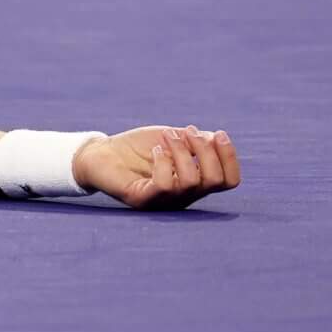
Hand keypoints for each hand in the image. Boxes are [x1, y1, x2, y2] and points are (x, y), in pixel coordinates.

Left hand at [74, 126, 240, 210]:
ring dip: (182, 151)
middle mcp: (185, 195)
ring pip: (192, 181)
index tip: (219, 134)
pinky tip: (156, 150)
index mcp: (197, 182)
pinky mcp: (143, 200)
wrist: (102, 153)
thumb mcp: (173, 139)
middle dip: (207, 151)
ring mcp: (165, 200)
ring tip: (167, 136)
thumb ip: (196, 141)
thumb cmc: (139, 147)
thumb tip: (215, 139)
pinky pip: (165, 185)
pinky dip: (164, 162)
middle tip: (187, 131)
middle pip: (215, 181)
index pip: (229, 181)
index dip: (230, 158)